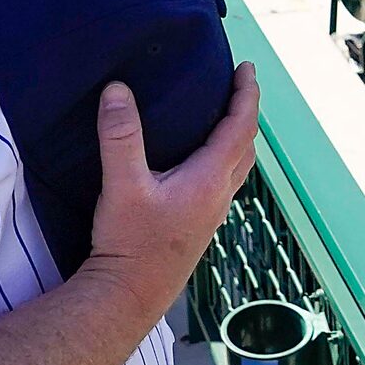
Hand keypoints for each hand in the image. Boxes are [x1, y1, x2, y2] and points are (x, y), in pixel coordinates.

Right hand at [84, 66, 261, 326]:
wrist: (131, 295)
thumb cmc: (131, 243)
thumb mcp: (122, 184)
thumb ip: (121, 136)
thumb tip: (118, 90)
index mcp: (210, 178)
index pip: (241, 126)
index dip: (247, 94)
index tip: (247, 68)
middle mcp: (220, 194)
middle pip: (247, 144)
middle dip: (247, 111)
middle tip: (240, 85)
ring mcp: (213, 212)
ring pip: (239, 166)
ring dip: (239, 137)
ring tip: (225, 117)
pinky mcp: (200, 225)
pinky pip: (224, 182)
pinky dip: (225, 159)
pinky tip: (201, 162)